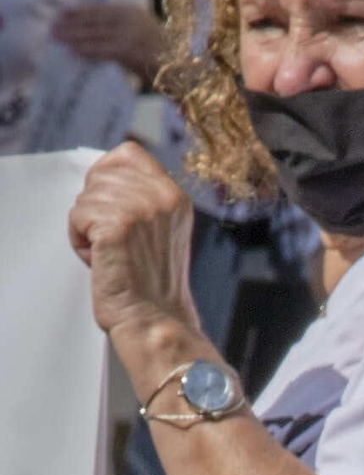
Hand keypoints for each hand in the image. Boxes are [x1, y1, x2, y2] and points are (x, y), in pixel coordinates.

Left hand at [53, 4, 165, 85]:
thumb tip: (94, 32)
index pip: (100, 10)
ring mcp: (129, 34)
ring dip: (74, 37)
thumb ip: (122, 29)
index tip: (62, 13)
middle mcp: (130, 19)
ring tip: (58, 39)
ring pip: (95, 34)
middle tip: (53, 28)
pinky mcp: (128, 50)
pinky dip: (86, 51)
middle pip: (94, 21)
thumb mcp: (143, 34)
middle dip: (72, 25)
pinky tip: (74, 52)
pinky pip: (101, 50)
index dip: (79, 11)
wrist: (184, 71)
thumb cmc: (165, 57)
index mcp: (133, 11)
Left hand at [68, 143, 197, 339]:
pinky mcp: (117, 226)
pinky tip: (99, 260)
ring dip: (87, 227)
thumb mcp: (161, 230)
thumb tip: (104, 178)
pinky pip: (78, 216)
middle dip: (96, 206)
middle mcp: (162, 197)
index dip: (106, 173)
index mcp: (175, 197)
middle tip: (112, 241)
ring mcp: (140, 209)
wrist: (155, 321)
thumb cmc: (151, 285)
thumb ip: (142, 200)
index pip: (129, 154)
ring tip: (108, 254)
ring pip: (86, 196)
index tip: (105, 203)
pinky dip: (79, 240)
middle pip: (101, 174)